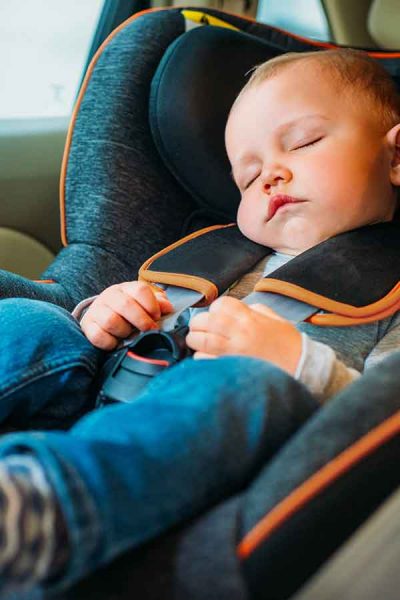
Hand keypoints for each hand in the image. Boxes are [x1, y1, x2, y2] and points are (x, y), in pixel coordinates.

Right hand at [80, 281, 173, 349]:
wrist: (101, 317)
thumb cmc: (129, 312)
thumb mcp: (144, 304)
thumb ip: (158, 304)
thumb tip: (168, 308)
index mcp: (126, 288)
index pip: (140, 290)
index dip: (151, 305)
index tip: (157, 317)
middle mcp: (109, 296)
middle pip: (126, 305)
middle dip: (142, 321)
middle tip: (150, 330)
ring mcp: (97, 310)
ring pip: (111, 321)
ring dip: (125, 331)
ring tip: (129, 334)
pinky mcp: (87, 325)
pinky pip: (99, 336)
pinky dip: (110, 342)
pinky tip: (116, 342)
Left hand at [186, 296, 301, 374]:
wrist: (302, 368)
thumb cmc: (289, 344)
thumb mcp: (274, 318)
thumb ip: (253, 310)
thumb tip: (236, 310)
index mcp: (250, 318)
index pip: (220, 305)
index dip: (215, 310)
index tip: (217, 317)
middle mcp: (239, 332)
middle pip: (204, 321)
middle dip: (199, 324)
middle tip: (202, 330)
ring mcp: (233, 352)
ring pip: (200, 340)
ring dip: (195, 340)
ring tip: (199, 343)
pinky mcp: (230, 368)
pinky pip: (204, 360)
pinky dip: (201, 357)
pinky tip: (208, 358)